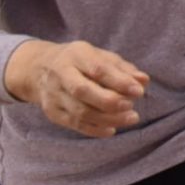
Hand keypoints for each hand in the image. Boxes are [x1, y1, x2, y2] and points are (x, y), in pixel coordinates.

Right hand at [6, 40, 147, 137]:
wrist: (40, 69)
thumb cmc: (80, 61)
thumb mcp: (100, 56)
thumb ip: (123, 68)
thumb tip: (144, 81)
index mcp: (76, 55)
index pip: (98, 69)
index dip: (119, 81)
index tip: (139, 91)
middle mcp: (60, 74)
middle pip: (83, 91)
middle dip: (110, 102)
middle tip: (132, 107)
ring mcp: (53, 94)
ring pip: (79, 112)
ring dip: (108, 119)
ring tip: (130, 118)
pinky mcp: (52, 112)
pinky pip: (74, 124)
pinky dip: (95, 129)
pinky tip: (112, 129)